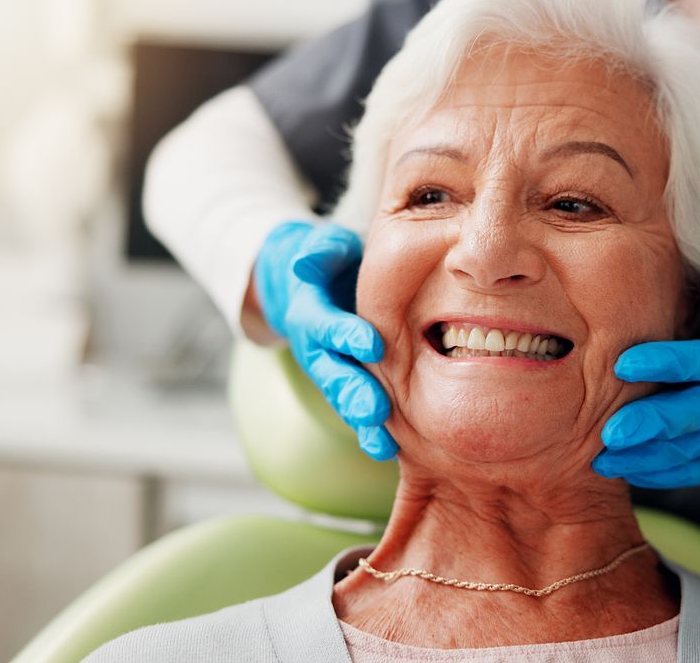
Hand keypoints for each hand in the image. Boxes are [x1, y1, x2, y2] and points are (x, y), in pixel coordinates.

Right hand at [254, 221, 396, 459]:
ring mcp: (333, 371)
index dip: (345, 334)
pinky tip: (393, 452)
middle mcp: (317, 349)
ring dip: (363, 424)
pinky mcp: (350, 385)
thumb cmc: (329, 261)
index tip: (371, 343)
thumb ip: (320, 252)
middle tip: (373, 411)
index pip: (327, 325)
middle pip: (332, 374)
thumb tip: (305, 262)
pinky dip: (374, 433)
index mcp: (311, 313)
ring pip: (345, 400)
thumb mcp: (324, 247)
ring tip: (382, 446)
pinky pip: (360, 410)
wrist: (313, 289)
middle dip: (352, 393)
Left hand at [591, 242, 699, 488]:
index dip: (663, 363)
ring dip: (643, 458)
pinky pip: (686, 471)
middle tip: (611, 432)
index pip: (695, 362)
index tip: (624, 362)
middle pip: (689, 416)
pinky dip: (655, 475)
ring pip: (683, 451)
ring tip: (602, 459)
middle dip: (651, 426)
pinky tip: (618, 470)